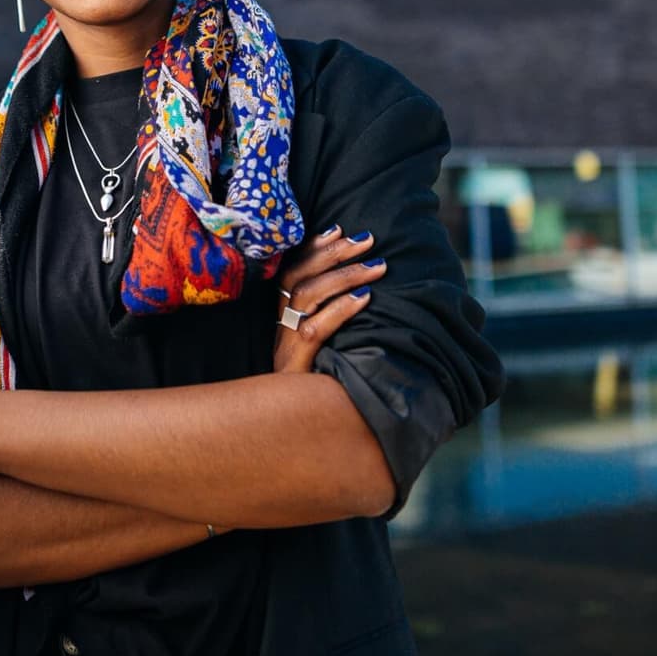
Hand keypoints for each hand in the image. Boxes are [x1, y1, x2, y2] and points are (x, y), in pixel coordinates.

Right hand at [272, 225, 384, 373]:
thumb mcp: (316, 344)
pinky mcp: (296, 363)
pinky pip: (315, 330)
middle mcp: (279, 324)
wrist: (284, 427)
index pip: (292, 269)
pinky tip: (365, 299)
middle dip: (334, 253)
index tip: (339, 228)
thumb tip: (363, 286)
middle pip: (299, 276)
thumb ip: (328, 315)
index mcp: (281, 315)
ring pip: (307, 296)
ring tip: (377, 267)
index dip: (313, 247)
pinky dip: (340, 310)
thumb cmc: (312, 381)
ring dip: (344, 276)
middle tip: (368, 239)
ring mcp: (285, 343)